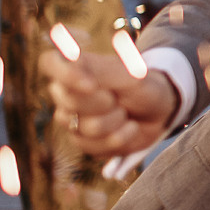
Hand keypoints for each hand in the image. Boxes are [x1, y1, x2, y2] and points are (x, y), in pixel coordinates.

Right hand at [40, 35, 178, 154]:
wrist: (159, 112)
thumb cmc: (142, 87)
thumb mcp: (129, 74)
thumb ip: (100, 69)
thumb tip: (73, 66)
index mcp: (74, 68)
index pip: (49, 62)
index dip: (65, 75)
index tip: (91, 84)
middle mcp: (66, 94)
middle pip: (69, 100)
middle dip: (104, 102)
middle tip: (119, 97)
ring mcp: (71, 120)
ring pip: (84, 126)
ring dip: (115, 121)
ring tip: (125, 112)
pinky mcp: (82, 142)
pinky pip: (94, 146)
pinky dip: (120, 138)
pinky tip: (128, 128)